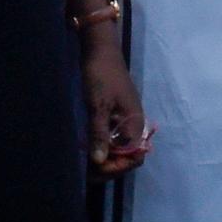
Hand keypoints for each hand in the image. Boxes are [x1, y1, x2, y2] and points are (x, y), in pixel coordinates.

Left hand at [85, 36, 153, 177]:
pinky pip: (112, 138)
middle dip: (110, 167)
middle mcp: (133, 125)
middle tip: (88, 171)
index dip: (117, 167)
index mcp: (135, 123)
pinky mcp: (114, 116)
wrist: (100, 50)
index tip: (96, 168)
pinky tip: (87, 148)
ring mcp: (124, 120)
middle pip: (128, 156)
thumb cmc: (101, 76)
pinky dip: (101, 146)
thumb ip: (99, 134)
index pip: (134, 157)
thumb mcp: (98, 106)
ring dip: (105, 158)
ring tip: (86, 164)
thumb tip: (99, 162)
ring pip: (118, 149)